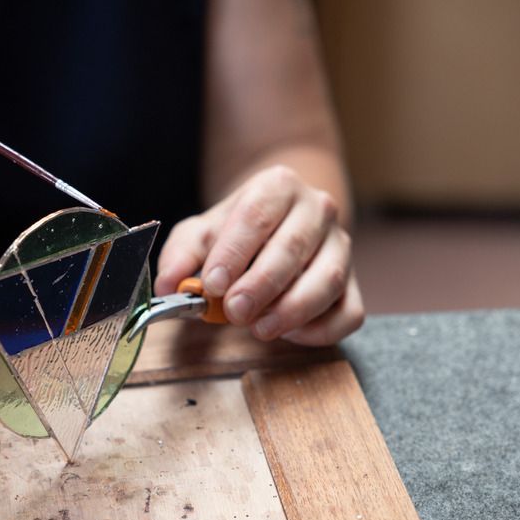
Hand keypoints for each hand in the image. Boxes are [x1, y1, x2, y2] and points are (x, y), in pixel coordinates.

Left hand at [155, 165, 364, 345]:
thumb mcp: (200, 233)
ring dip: (293, 309)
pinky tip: (290, 333)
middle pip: (294, 246)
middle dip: (262, 284)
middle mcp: (318, 209)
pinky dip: (322, 329)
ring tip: (260, 328)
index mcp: (277, 186)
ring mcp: (341, 246)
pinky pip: (349, 311)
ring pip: (329, 279)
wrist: (278, 224)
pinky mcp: (353, 284)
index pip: (257, 216)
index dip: (234, 252)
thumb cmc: (235, 232)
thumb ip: (181, 255)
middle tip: (234, 311)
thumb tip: (167, 285)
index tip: (212, 284)